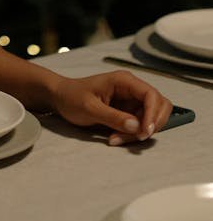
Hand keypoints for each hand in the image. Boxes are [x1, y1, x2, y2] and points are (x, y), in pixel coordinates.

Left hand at [50, 69, 172, 144]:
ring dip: (140, 132)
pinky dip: (132, 135)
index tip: (146, 132)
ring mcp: (131, 101)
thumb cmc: (72, 97)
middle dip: (151, 124)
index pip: (151, 94)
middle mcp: (132, 89)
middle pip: (159, 105)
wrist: (60, 98)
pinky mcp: (128, 113)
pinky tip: (114, 138)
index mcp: (124, 81)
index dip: (154, 113)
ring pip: (151, 118)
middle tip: (136, 137)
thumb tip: (137, 126)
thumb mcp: (90, 108)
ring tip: (117, 139)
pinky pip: (140, 126)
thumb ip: (113, 117)